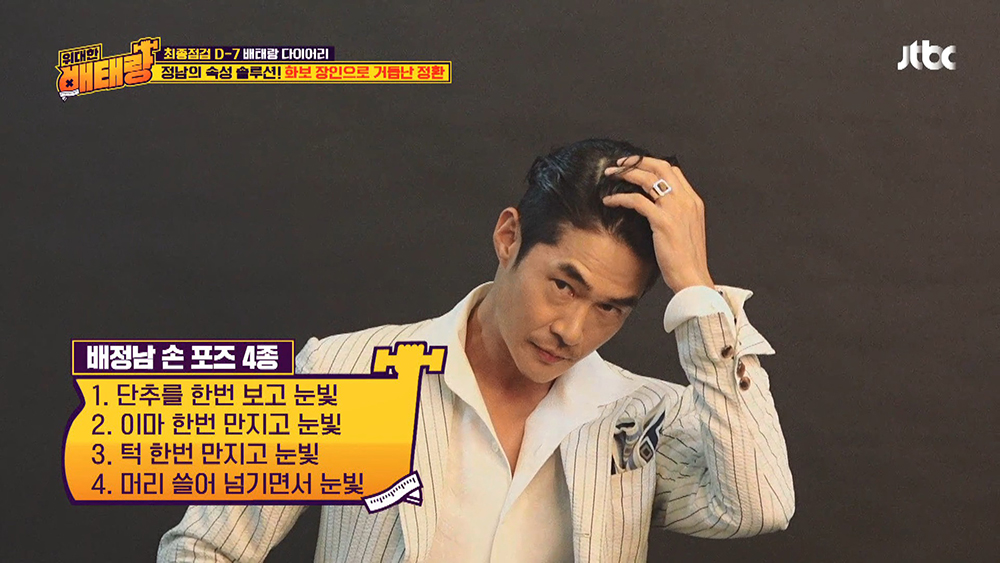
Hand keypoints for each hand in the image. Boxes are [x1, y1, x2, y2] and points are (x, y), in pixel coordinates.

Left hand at [602, 155, 714, 293]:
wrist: (692, 276)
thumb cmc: (686, 259)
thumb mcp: (686, 230)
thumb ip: (676, 214)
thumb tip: (656, 206)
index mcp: (693, 201)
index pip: (673, 170)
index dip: (652, 164)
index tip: (635, 166)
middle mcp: (686, 200)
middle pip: (660, 167)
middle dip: (637, 161)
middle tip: (619, 164)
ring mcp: (675, 210)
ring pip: (648, 179)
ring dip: (626, 173)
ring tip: (610, 175)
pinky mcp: (663, 221)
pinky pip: (637, 201)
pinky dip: (620, 198)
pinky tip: (609, 201)